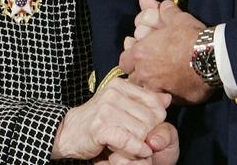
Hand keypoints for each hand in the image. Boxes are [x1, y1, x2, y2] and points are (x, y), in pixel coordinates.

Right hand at [51, 78, 170, 160]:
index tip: (148, 127)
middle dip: (149, 134)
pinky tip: (139, 152)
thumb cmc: (99, 120)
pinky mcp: (100, 127)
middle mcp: (113, 93)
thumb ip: (145, 101)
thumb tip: (167, 98)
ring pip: (141, 131)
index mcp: (120, 85)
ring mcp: (106, 109)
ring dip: (141, 144)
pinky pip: (129, 140)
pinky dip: (137, 149)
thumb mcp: (123, 106)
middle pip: (150, 119)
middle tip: (140, 140)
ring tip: (133, 146)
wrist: (69, 131)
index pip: (155, 103)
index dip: (156, 119)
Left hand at [119, 0, 212, 104]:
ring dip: (150, 87)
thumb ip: (157, 10)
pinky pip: (164, 101)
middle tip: (151, 68)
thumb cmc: (190, 35)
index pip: (124, 61)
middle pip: (133, 79)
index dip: (131, 58)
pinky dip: (166, 95)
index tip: (140, 56)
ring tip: (162, 80)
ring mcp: (158, 90)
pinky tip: (174, 89)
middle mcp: (145, 75)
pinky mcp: (174, 101)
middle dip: (139, 74)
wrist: (213, 56)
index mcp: (140, 54)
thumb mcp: (174, 18)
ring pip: (145, 92)